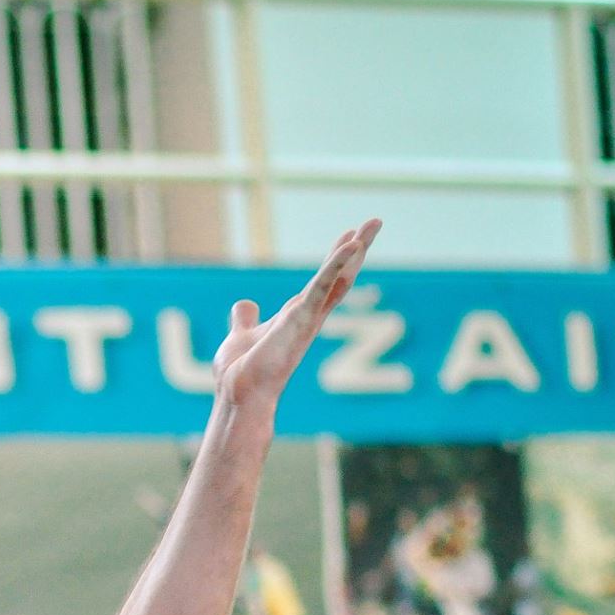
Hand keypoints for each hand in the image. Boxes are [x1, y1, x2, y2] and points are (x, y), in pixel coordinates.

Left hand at [214, 218, 380, 405]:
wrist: (238, 393)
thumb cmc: (242, 371)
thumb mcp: (243, 334)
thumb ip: (247, 319)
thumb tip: (244, 305)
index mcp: (297, 316)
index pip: (323, 282)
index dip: (336, 259)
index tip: (350, 236)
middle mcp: (308, 316)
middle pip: (339, 276)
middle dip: (356, 248)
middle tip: (375, 221)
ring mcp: (307, 318)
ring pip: (337, 278)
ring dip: (354, 250)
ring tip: (372, 224)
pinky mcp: (300, 320)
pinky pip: (321, 287)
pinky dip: (336, 265)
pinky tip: (351, 245)